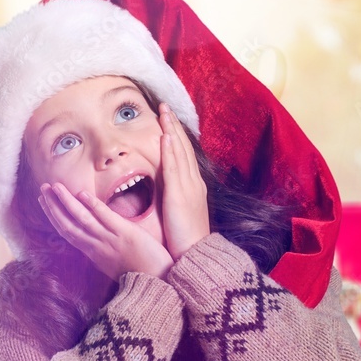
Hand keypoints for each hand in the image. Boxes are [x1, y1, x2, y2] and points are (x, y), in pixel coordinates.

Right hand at [38, 182, 174, 280]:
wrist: (160, 284)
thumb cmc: (143, 275)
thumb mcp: (116, 265)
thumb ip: (105, 252)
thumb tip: (100, 238)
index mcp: (94, 254)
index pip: (68, 233)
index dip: (54, 217)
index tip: (45, 203)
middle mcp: (97, 247)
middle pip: (68, 225)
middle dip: (53, 206)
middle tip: (42, 189)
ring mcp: (110, 240)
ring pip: (82, 219)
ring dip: (66, 202)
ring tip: (55, 186)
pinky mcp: (126, 234)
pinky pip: (106, 218)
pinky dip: (93, 205)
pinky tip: (82, 194)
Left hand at [158, 103, 209, 260]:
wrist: (196, 253)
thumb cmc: (187, 237)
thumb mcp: (181, 212)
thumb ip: (175, 196)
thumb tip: (166, 187)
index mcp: (193, 186)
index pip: (184, 155)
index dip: (177, 137)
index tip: (168, 121)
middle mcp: (193, 182)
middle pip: (183, 148)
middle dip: (174, 126)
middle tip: (165, 107)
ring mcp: (188, 187)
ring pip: (180, 153)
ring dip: (171, 131)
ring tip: (164, 113)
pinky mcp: (180, 194)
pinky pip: (174, 168)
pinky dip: (171, 151)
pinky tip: (166, 137)